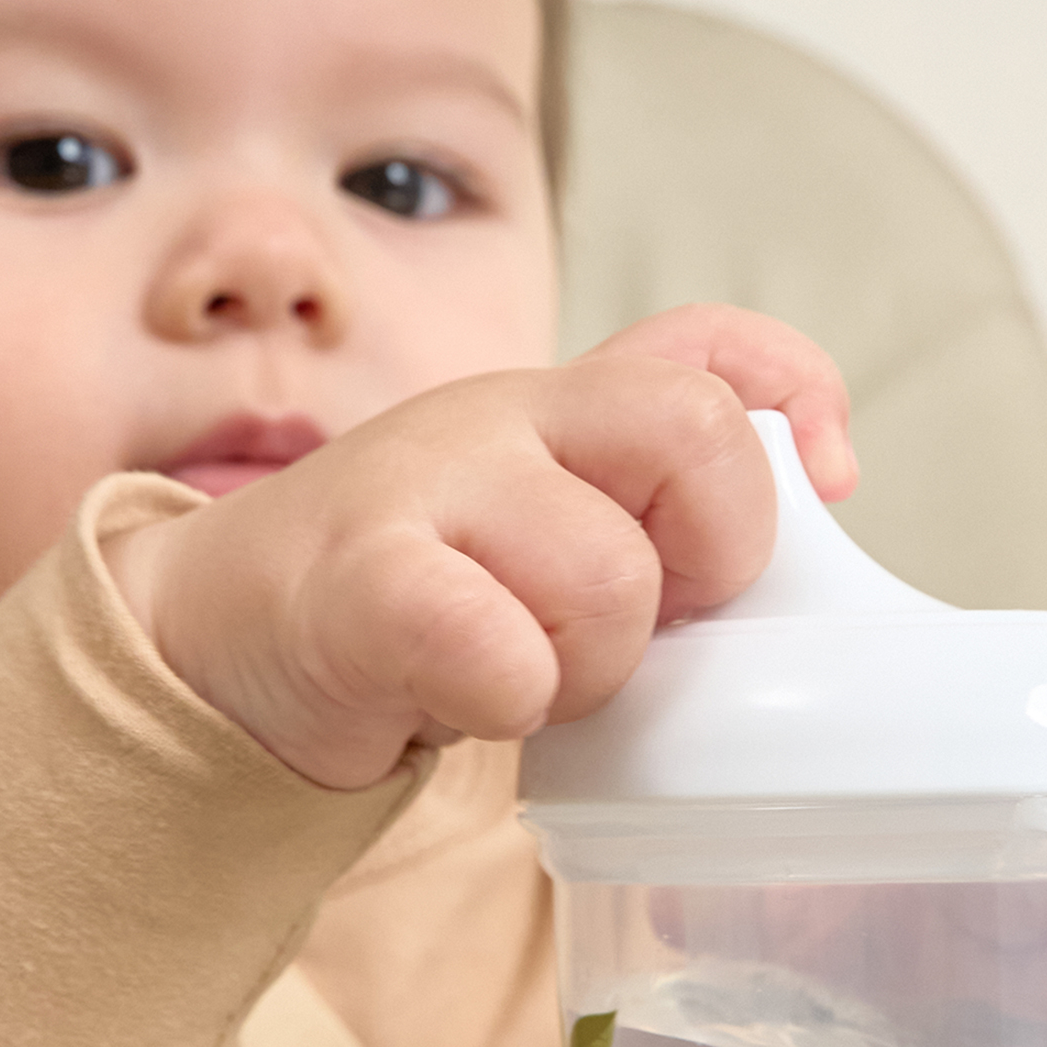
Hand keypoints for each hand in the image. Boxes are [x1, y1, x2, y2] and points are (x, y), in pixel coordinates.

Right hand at [106, 305, 852, 789]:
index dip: (798, 394)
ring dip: (585, 665)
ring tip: (514, 669)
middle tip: (630, 619)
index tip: (832, 481)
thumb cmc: (406, 597)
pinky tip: (453, 696)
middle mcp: (500, 415)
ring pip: (610, 577)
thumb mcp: (533, 526)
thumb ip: (645, 501)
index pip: (711, 344)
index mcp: (558, 406)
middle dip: (707, 557)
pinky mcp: (363, 577)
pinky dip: (504, 701)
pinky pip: (500, 650)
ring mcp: (428, 483)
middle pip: (698, 432)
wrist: (215, 635)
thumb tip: (815, 489)